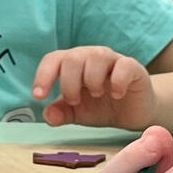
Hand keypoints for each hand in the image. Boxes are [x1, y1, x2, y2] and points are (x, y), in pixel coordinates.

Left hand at [32, 45, 157, 128]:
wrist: (134, 113)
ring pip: (96, 56)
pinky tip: (117, 95)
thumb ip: (62, 113)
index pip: (53, 60)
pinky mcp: (133, 68)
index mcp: (73, 64)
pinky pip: (124, 65)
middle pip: (72, 58)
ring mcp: (113, 60)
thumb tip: (48, 116)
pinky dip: (118, 81)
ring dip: (91, 79)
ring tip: (96, 95)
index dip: (43, 75)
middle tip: (75, 101)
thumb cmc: (102, 107)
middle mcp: (91, 57)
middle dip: (69, 83)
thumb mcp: (78, 113)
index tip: (38, 96)